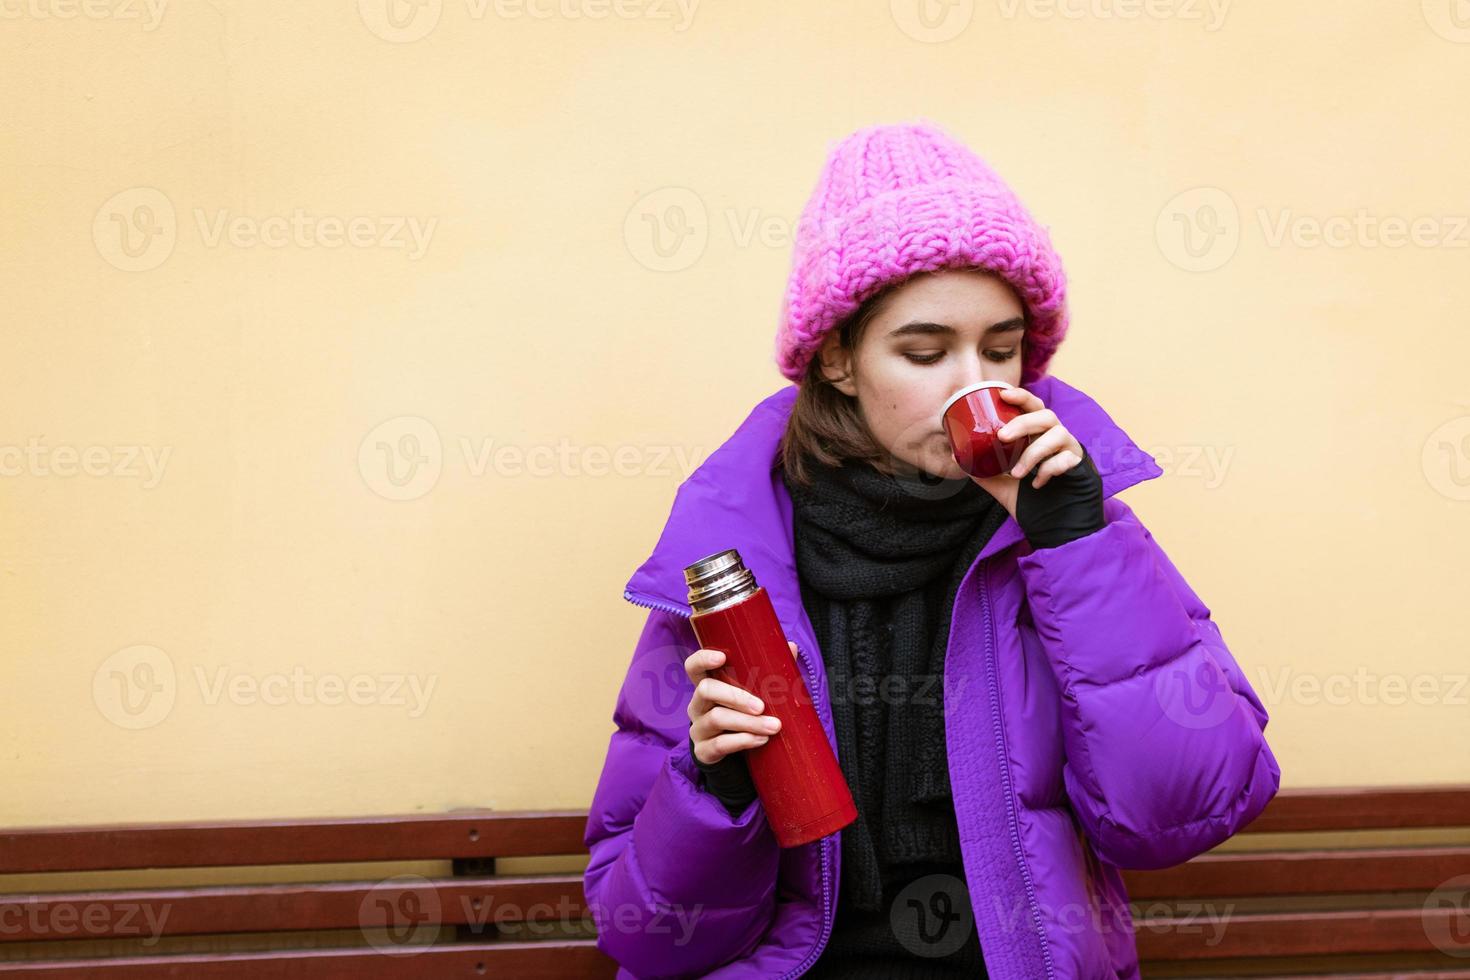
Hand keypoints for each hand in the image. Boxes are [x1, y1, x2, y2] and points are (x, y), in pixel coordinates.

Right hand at [685, 642, 795, 765]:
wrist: (733, 754)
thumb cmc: (744, 714)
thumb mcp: (753, 694)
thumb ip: (769, 671)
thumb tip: (791, 646)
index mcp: (707, 685)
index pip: (693, 666)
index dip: (703, 659)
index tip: (722, 656)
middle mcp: (697, 704)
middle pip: (706, 690)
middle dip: (735, 697)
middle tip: (762, 706)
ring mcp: (698, 728)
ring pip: (716, 719)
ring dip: (747, 722)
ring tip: (773, 726)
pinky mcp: (703, 750)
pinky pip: (719, 744)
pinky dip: (743, 741)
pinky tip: (762, 740)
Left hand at [966, 386, 1088, 517]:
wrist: (1052, 525)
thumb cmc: (1027, 497)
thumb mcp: (999, 483)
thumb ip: (981, 468)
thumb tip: (956, 455)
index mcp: (1037, 434)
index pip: (1032, 406)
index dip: (1020, 396)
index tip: (1002, 395)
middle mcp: (1055, 436)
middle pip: (1046, 415)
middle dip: (1023, 422)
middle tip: (1003, 436)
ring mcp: (1070, 449)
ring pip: (1058, 435)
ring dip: (1034, 452)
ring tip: (1017, 473)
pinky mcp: (1080, 465)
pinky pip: (1067, 459)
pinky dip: (1049, 469)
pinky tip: (1037, 484)